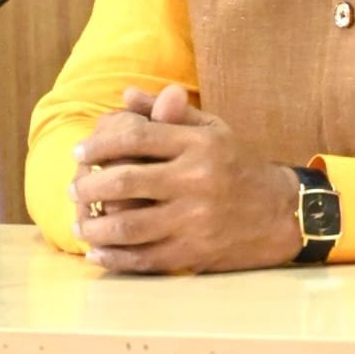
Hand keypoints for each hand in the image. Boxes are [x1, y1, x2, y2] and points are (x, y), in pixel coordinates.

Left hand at [71, 85, 302, 273]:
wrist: (279, 212)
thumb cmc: (238, 165)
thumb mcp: (213, 130)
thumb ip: (169, 114)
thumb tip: (127, 95)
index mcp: (200, 144)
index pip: (137, 137)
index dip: (100, 143)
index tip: (80, 151)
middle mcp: (196, 179)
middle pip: (125, 181)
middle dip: (89, 184)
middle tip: (75, 187)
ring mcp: (194, 219)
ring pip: (127, 225)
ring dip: (93, 225)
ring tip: (80, 221)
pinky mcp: (193, 252)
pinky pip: (142, 258)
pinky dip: (113, 256)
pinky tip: (97, 250)